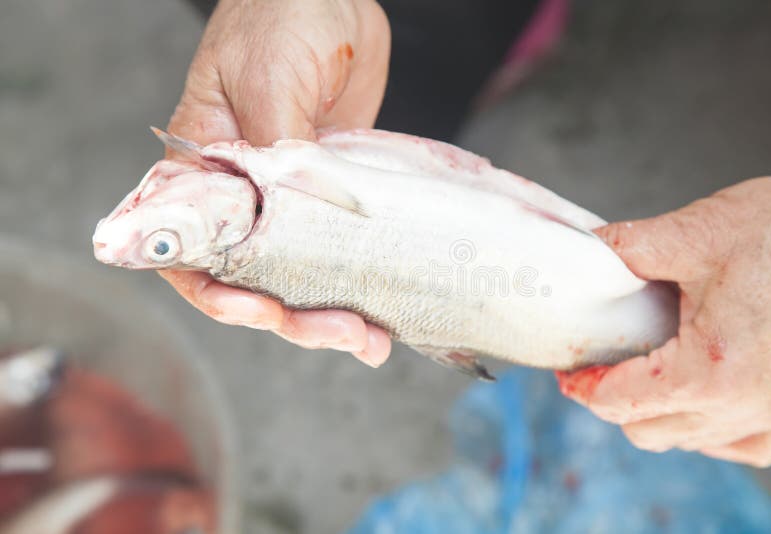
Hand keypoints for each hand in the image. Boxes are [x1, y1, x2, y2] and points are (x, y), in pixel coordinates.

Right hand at [161, 0, 391, 366]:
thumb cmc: (283, 14)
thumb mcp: (270, 78)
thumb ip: (275, 149)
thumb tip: (289, 214)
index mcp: (204, 168)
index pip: (193, 250)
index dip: (219, 294)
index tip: (261, 312)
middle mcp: (244, 194)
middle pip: (254, 279)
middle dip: (292, 317)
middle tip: (342, 334)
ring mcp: (293, 199)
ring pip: (301, 276)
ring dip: (330, 313)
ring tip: (370, 340)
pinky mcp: (335, 194)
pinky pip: (341, 250)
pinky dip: (358, 284)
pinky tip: (384, 310)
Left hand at [557, 177, 770, 466]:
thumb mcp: (698, 232)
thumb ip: (630, 248)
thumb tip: (590, 252)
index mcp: (711, 368)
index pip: (620, 402)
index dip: (584, 387)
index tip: (570, 373)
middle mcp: (744, 404)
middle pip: (646, 431)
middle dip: (613, 401)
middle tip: (600, 366)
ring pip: (688, 441)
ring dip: (655, 415)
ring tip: (642, 375)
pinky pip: (738, 444)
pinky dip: (706, 429)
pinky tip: (697, 396)